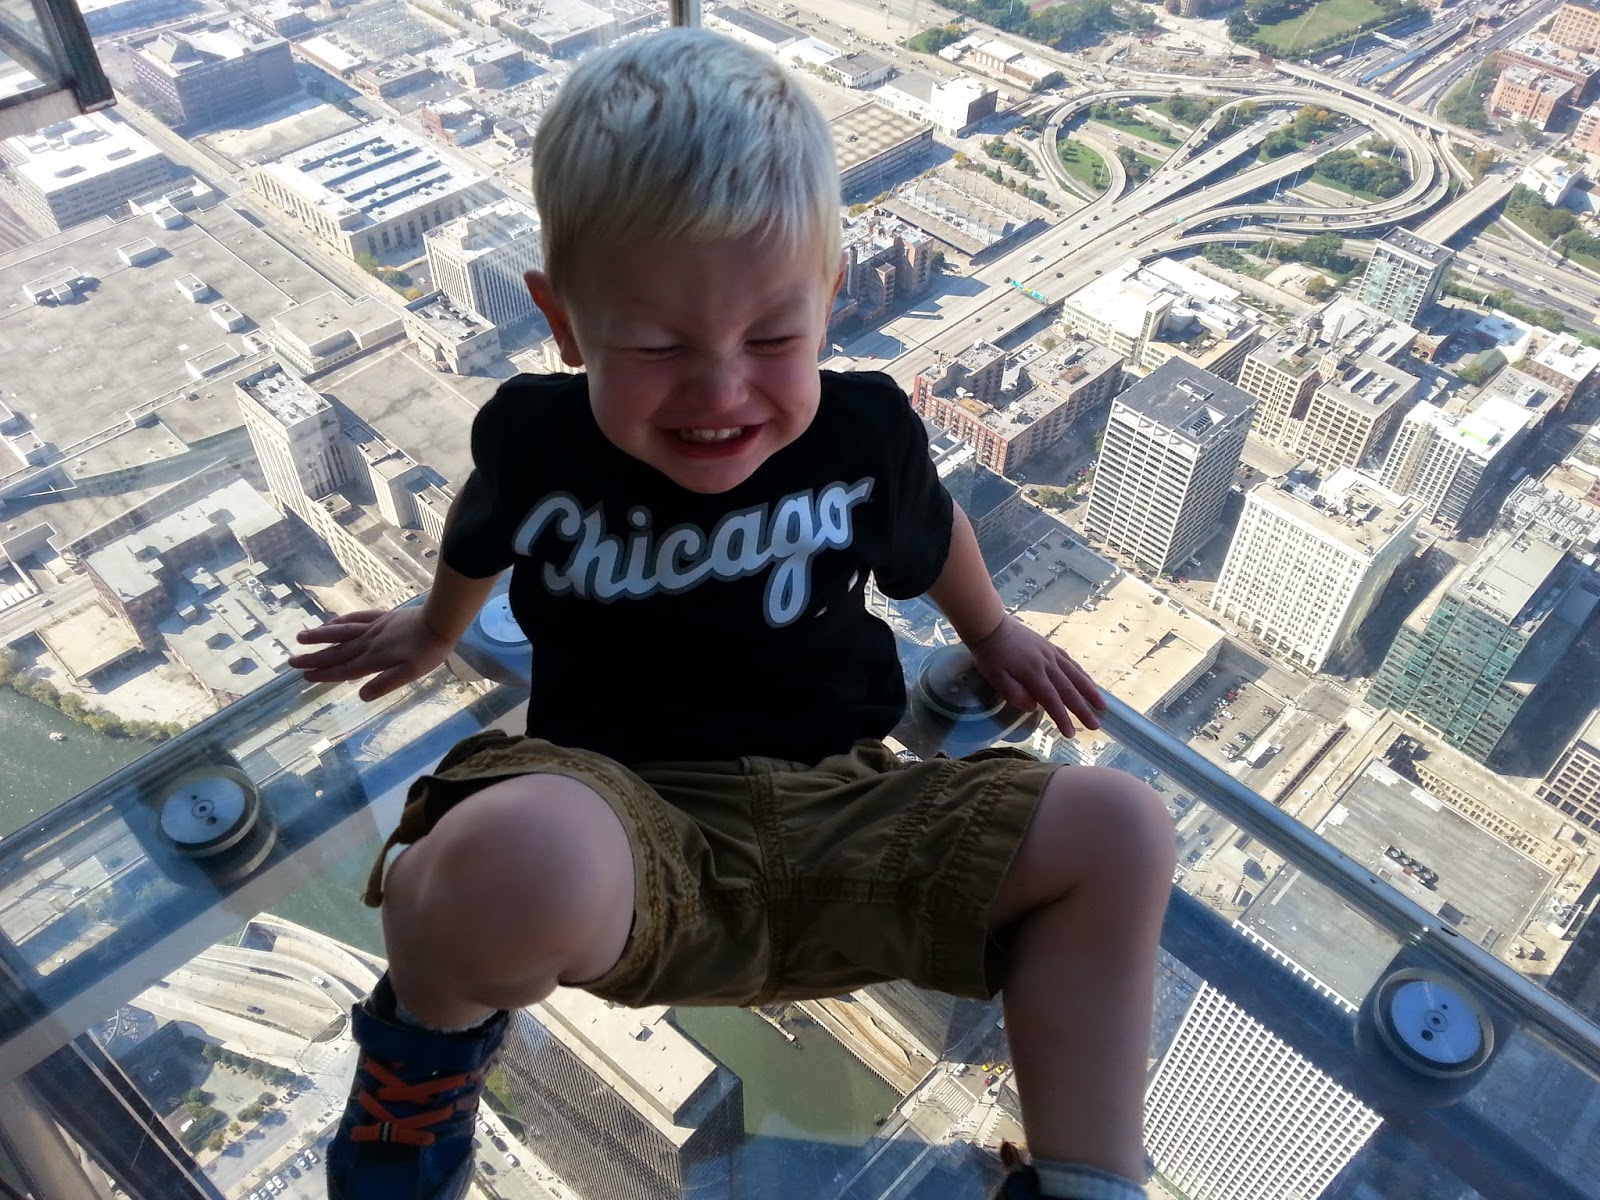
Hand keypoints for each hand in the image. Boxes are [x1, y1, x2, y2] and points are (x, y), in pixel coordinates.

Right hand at [287, 607, 455, 701]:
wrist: (439, 621)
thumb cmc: (428, 651)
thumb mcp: (409, 674)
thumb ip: (385, 684)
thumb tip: (360, 695)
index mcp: (373, 659)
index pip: (344, 669)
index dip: (325, 674)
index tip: (305, 676)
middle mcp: (368, 643)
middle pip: (337, 651)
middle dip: (314, 658)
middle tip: (291, 661)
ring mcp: (374, 628)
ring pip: (342, 632)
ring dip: (321, 636)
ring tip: (302, 637)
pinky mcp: (383, 617)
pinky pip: (357, 617)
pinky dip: (342, 620)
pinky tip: (333, 622)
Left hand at [965, 616, 1105, 736]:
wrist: (991, 625)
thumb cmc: (990, 655)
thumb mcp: (995, 678)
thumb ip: (1014, 694)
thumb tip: (1035, 707)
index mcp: (1033, 674)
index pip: (1051, 700)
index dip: (1062, 718)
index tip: (1071, 734)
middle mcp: (1047, 664)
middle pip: (1069, 690)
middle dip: (1083, 710)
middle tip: (1095, 726)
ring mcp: (1051, 654)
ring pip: (1075, 675)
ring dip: (1090, 692)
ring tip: (1102, 706)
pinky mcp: (1051, 647)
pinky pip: (1071, 663)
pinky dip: (1082, 674)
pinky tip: (1088, 682)